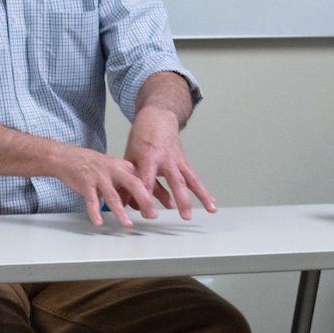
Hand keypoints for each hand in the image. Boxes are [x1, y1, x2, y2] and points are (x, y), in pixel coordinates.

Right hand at [51, 144, 159, 227]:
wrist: (68, 157)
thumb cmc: (94, 167)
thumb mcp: (115, 172)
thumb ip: (128, 187)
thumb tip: (143, 206)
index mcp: (125, 167)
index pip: (144, 180)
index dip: (156, 193)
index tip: (169, 205)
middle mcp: (115, 171)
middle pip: (134, 184)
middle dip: (145, 200)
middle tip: (153, 214)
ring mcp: (100, 177)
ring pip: (113, 196)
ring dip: (121, 211)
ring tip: (128, 224)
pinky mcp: (86, 184)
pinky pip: (92, 200)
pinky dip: (95, 212)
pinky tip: (99, 222)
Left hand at [122, 102, 216, 220]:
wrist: (158, 117)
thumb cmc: (141, 136)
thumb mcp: (129, 156)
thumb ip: (128, 180)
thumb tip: (123, 203)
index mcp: (148, 157)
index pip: (147, 182)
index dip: (147, 198)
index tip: (148, 214)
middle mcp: (166, 159)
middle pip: (175, 182)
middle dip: (181, 200)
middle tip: (184, 215)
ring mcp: (177, 161)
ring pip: (191, 180)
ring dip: (202, 196)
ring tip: (210, 209)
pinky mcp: (184, 162)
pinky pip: (194, 179)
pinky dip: (203, 191)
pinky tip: (211, 204)